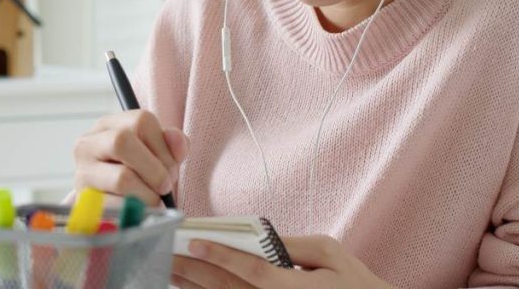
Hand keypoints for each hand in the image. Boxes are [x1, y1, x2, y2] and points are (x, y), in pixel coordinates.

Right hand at [72, 110, 188, 205]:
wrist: (105, 206)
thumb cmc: (134, 174)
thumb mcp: (154, 152)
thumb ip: (171, 144)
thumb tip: (178, 143)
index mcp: (108, 125)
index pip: (141, 120)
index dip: (163, 145)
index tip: (171, 164)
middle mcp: (89, 143)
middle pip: (122, 142)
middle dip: (154, 169)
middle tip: (164, 186)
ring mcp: (83, 172)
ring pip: (122, 177)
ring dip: (148, 194)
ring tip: (151, 199)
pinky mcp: (84, 201)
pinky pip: (117, 206)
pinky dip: (135, 211)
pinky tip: (138, 210)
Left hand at [171, 236, 396, 288]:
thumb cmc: (351, 281)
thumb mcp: (329, 252)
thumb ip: (293, 243)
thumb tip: (258, 235)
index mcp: (298, 287)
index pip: (254, 272)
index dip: (223, 256)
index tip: (196, 242)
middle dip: (195, 270)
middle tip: (167, 251)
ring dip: (194, 286)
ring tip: (169, 268)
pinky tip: (188, 286)